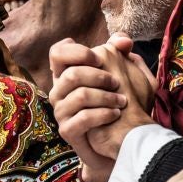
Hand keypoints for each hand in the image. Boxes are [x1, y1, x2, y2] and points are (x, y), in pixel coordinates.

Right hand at [48, 36, 155, 181]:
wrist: (121, 141)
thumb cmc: (119, 105)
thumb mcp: (125, 76)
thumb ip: (122, 55)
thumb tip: (123, 40)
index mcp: (68, 73)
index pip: (57, 52)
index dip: (76, 51)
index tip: (98, 58)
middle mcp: (59, 91)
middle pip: (71, 74)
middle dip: (99, 77)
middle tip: (117, 83)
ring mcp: (61, 112)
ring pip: (79, 96)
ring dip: (106, 97)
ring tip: (123, 102)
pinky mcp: (67, 131)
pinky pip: (82, 118)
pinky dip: (103, 114)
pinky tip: (115, 114)